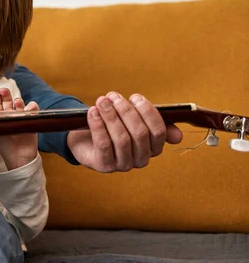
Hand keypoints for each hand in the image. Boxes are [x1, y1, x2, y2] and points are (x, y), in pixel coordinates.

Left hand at [0, 88, 38, 169]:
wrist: (18, 156)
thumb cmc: (4, 145)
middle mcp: (10, 114)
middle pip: (8, 100)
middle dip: (5, 94)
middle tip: (3, 90)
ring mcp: (21, 116)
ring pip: (19, 103)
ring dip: (18, 101)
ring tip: (16, 102)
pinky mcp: (32, 119)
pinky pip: (33, 108)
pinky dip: (31, 106)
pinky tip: (27, 109)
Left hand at [67, 92, 182, 172]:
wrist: (85, 139)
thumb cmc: (112, 126)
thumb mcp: (132, 120)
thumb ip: (151, 120)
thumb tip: (178, 136)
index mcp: (153, 147)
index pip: (158, 131)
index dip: (148, 112)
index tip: (135, 96)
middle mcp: (141, 159)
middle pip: (139, 134)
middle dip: (126, 111)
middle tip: (113, 96)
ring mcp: (123, 165)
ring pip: (122, 139)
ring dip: (111, 116)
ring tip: (101, 101)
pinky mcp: (104, 166)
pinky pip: (104, 144)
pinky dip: (98, 125)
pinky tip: (93, 112)